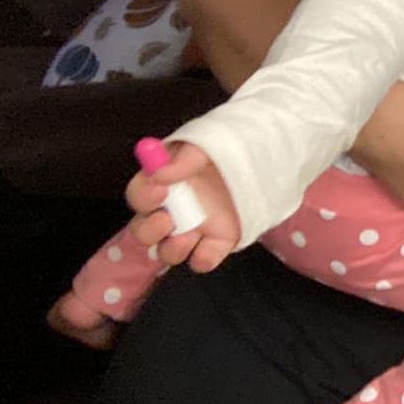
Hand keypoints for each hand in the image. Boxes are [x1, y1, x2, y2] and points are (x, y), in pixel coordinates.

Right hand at [125, 141, 241, 271]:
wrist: (264, 160)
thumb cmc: (227, 149)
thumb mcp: (206, 143)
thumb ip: (184, 158)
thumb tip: (160, 174)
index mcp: (163, 183)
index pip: (139, 194)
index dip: (143, 195)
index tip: (160, 191)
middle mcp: (172, 210)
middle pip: (143, 230)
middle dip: (149, 229)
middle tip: (166, 219)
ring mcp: (192, 228)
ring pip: (166, 250)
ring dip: (172, 248)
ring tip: (189, 235)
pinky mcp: (216, 243)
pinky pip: (202, 260)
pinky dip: (203, 258)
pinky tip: (211, 246)